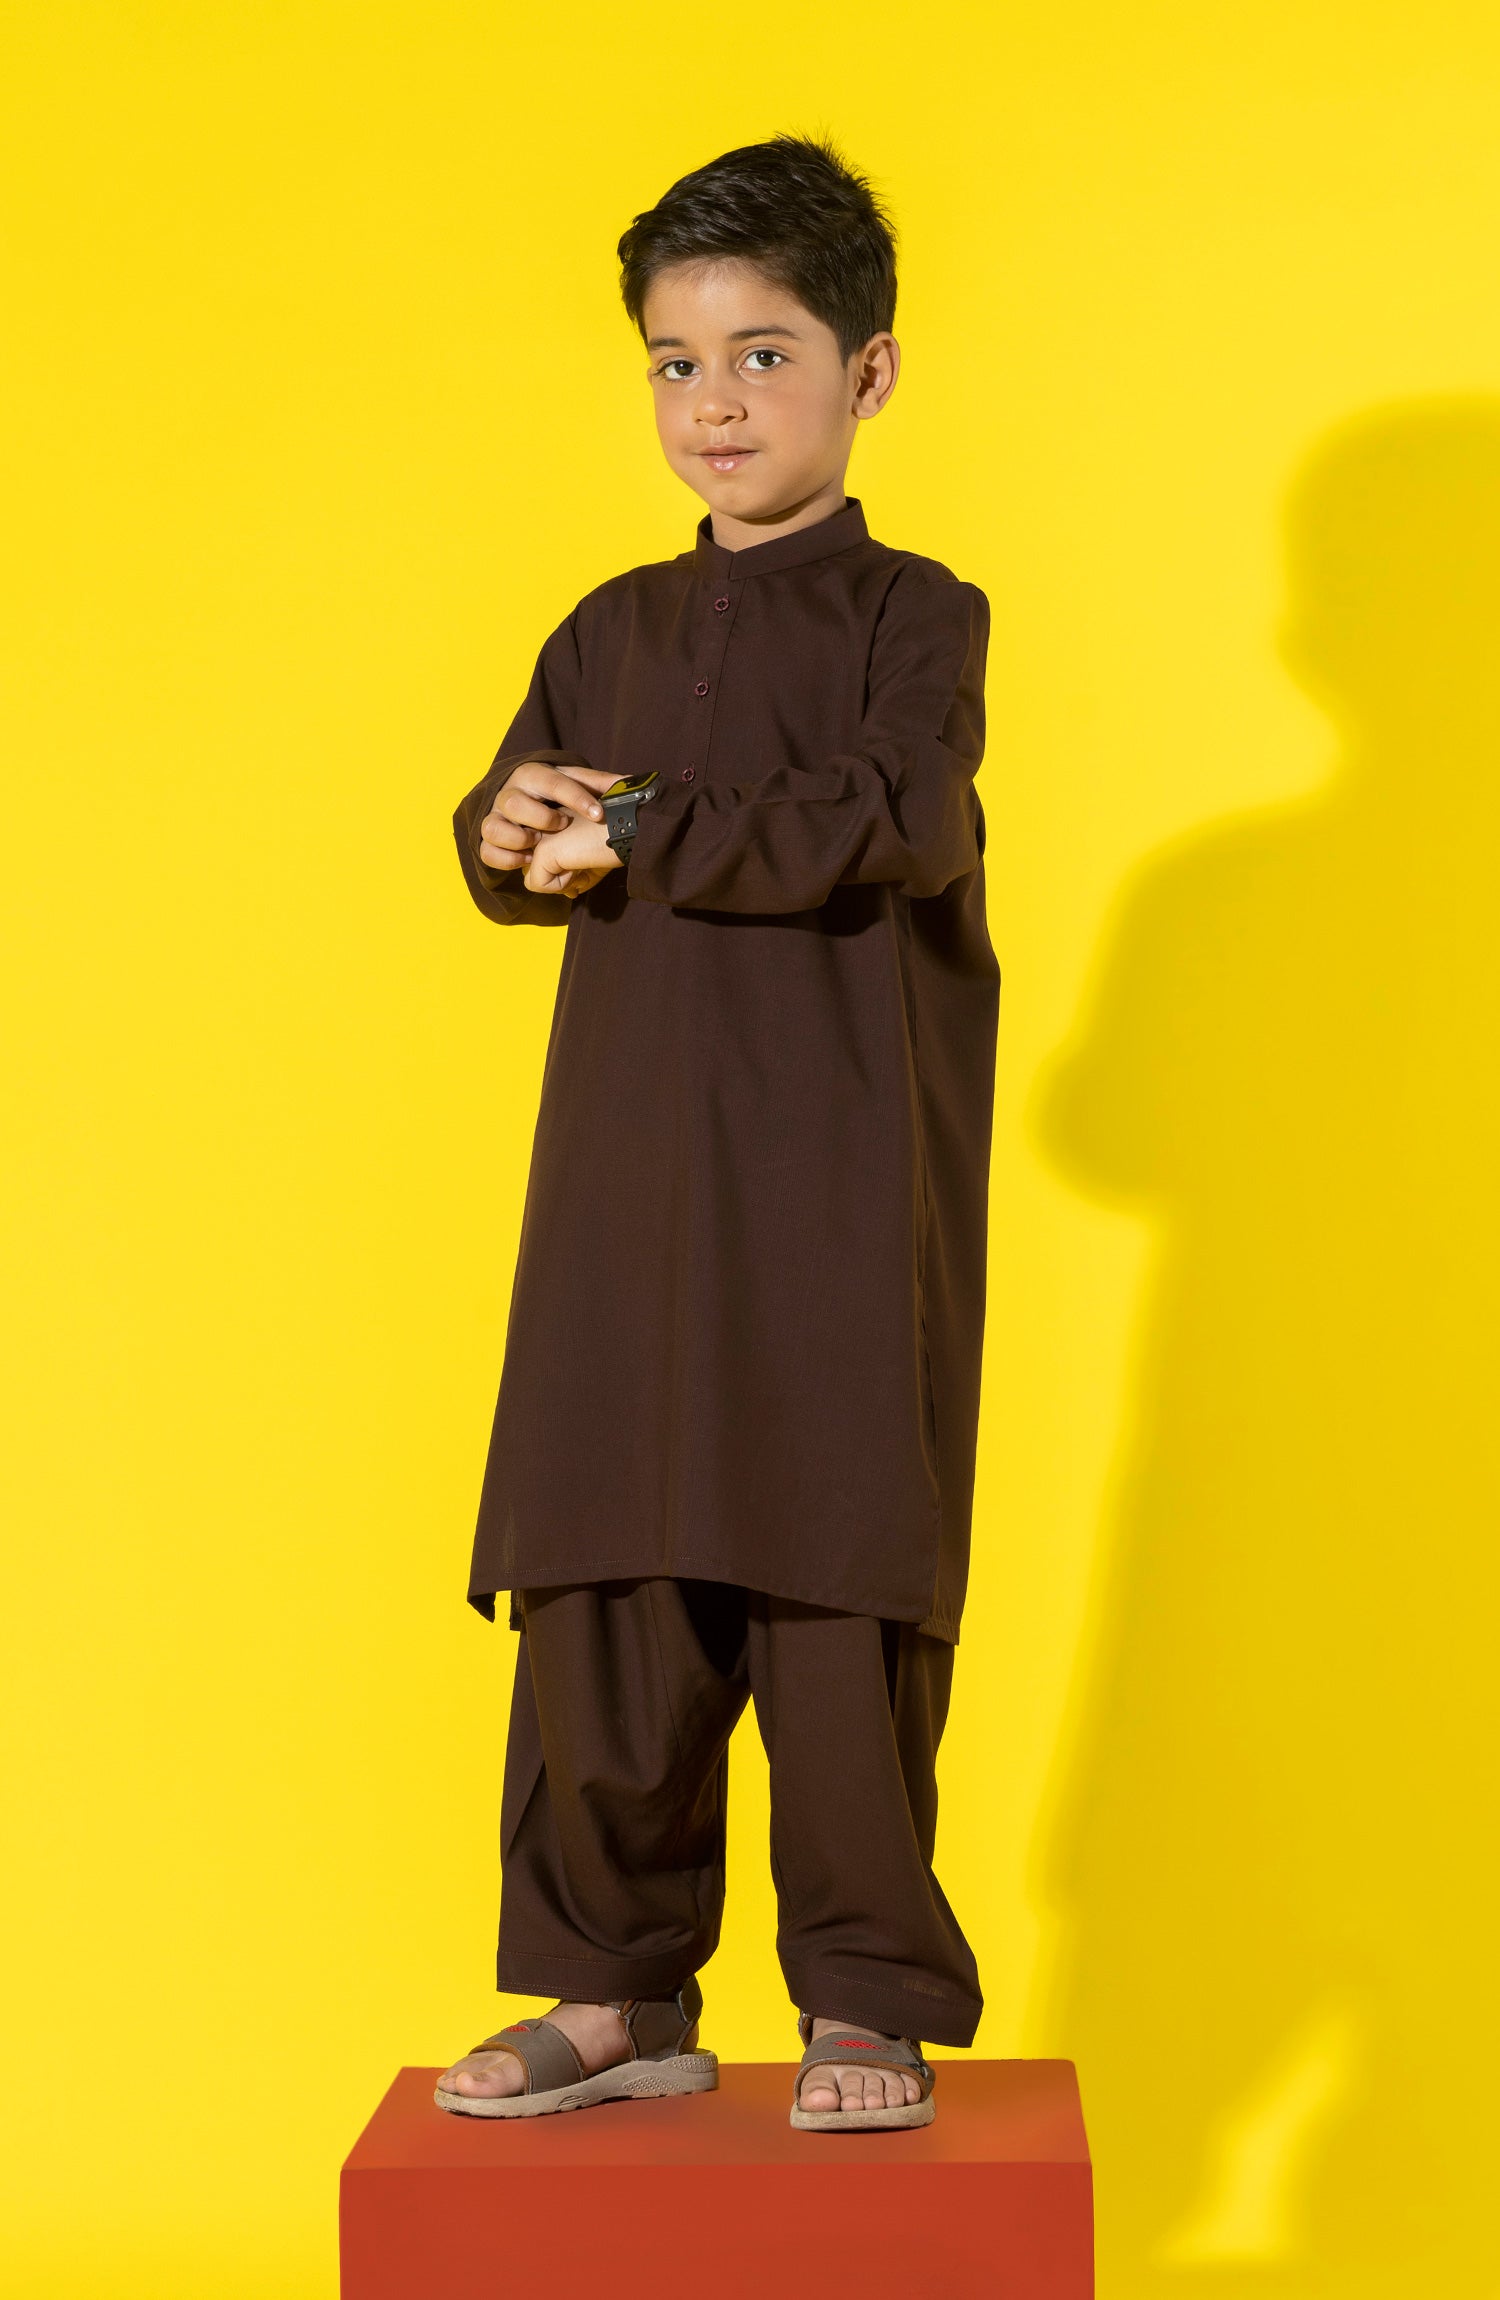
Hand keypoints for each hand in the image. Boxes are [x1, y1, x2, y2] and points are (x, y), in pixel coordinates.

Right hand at [477, 761, 620, 874]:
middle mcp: (510, 793)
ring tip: (540, 847)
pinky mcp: (490, 839)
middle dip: (542, 819)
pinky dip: (505, 859)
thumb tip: (631, 782)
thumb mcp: (578, 784)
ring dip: (519, 840)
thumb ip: (600, 784)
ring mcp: (495, 817)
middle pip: (514, 803)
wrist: (525, 799)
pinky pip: (487, 851)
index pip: (553, 782)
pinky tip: (527, 860)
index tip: (599, 814)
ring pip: (493, 828)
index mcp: (533, 775)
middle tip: (563, 827)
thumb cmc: (558, 795)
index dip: (576, 798)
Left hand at [522, 807, 620, 897]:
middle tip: (583, 863)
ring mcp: (537, 836)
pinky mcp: (543, 849)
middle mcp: (538, 826)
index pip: (540, 861)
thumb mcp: (591, 857)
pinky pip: (539, 885)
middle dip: (560, 878)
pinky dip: (563, 885)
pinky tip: (579, 863)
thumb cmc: (613, 838)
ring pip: (534, 879)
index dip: (562, 872)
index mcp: (547, 824)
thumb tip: (569, 892)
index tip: (585, 861)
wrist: (627, 827)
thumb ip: (575, 874)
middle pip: (534, 871)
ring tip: (582, 861)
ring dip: (562, 881)